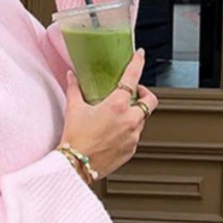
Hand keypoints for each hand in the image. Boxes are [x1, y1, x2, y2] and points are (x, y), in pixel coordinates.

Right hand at [59, 50, 158, 179]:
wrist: (75, 166)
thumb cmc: (75, 139)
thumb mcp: (73, 109)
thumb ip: (75, 89)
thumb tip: (73, 77)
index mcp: (116, 106)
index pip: (132, 78)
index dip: (138, 63)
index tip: (139, 55)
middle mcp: (130, 120)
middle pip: (150, 100)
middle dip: (145, 94)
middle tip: (134, 93)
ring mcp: (133, 136)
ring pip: (143, 119)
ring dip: (134, 114)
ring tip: (117, 116)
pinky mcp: (131, 149)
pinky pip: (135, 135)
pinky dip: (128, 130)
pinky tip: (113, 132)